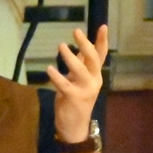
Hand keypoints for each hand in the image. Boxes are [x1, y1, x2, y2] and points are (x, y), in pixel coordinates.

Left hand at [47, 25, 107, 144]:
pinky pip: (64, 84)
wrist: (74, 127)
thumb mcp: (78, 82)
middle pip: (92, 59)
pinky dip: (56, 76)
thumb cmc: (75, 102)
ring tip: (61, 46)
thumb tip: (80, 50)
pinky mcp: (74, 98)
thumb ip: (80, 67)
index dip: (102, 41)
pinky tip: (49, 69)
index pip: (100, 56)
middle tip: (76, 31)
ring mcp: (85, 90)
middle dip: (85, 44)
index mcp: (95, 76)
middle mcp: (94, 81)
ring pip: (80, 69)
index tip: (103, 26)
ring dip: (70, 57)